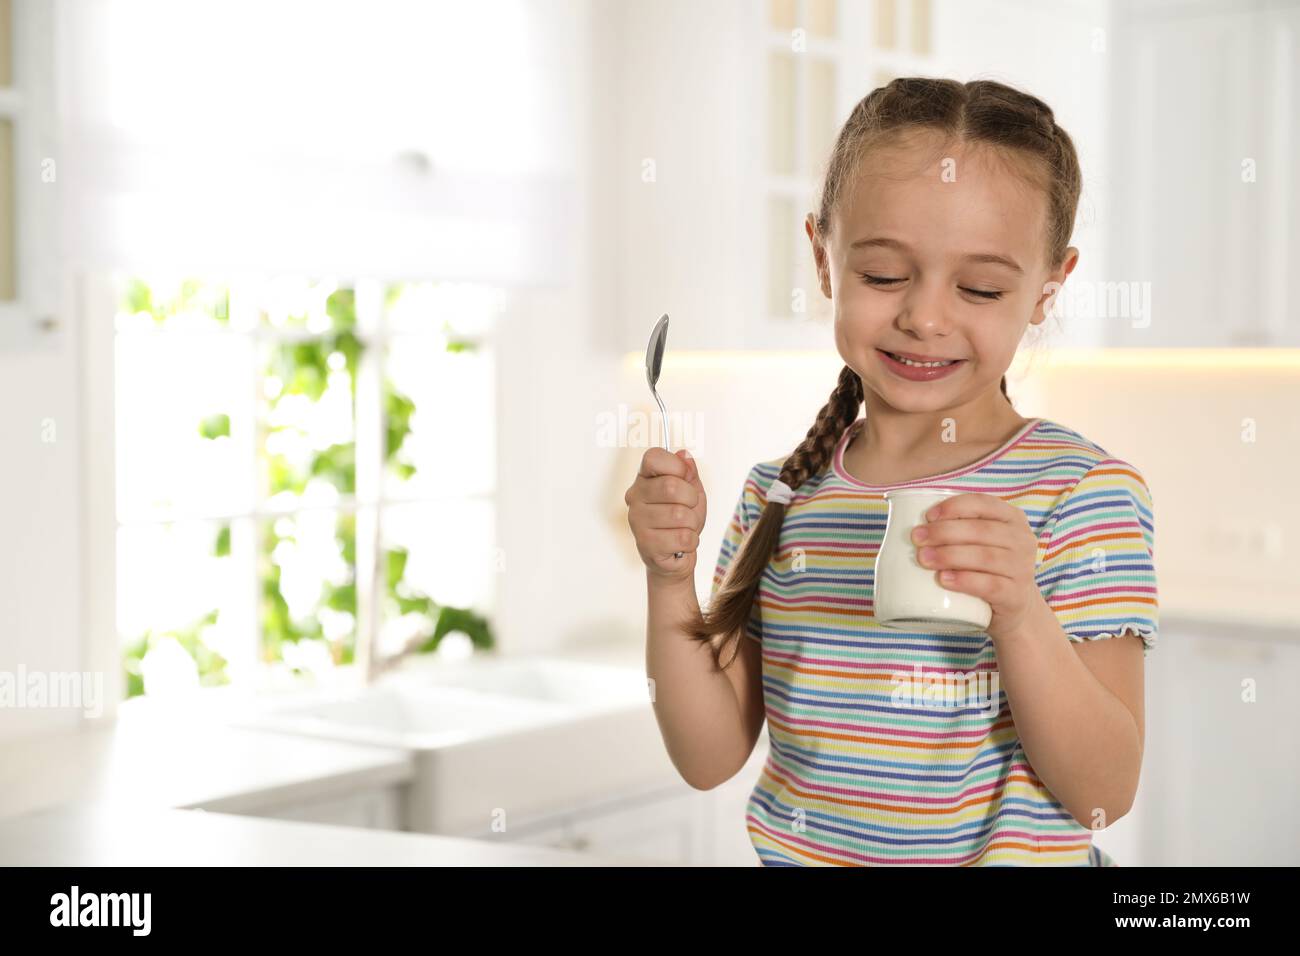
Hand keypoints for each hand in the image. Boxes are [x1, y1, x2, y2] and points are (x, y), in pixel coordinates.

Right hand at [624, 447, 705, 582]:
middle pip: (671, 486)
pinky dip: (691, 542)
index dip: (677, 466)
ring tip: (684, 528)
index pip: (653, 457)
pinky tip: (680, 544)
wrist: (675, 556)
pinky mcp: (645, 545)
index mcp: (644, 479)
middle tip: (689, 509)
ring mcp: (637, 521)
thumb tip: (684, 455)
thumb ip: (688, 472)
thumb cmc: (681, 520)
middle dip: (692, 499)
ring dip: (692, 524)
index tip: (684, 478)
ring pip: (680, 515)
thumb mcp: (691, 491)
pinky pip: (683, 538)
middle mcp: (634, 497)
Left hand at [909, 492, 1046, 641]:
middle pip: (980, 530)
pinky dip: (964, 581)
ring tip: (923, 559)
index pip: (983, 503)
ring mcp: (1022, 569)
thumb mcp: (982, 542)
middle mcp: (1022, 540)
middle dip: (944, 532)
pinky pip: (990, 585)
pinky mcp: (1015, 595)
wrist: (1016, 609)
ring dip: (949, 555)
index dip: (953, 507)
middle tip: (917, 539)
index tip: (928, 516)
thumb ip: (959, 528)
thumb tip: (912, 524)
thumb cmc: (988, 568)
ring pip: (984, 557)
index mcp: (1012, 519)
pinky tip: (943, 579)